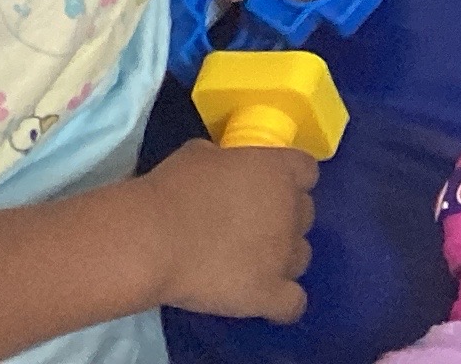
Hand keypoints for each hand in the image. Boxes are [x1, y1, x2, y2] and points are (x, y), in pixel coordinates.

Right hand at [145, 140, 318, 321]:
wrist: (154, 239)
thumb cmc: (173, 190)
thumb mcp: (201, 155)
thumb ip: (226, 161)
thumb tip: (224, 170)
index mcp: (280, 171)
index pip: (306, 171)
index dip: (288, 180)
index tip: (265, 188)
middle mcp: (291, 211)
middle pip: (305, 214)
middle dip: (283, 220)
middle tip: (249, 228)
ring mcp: (284, 255)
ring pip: (301, 257)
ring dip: (282, 258)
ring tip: (249, 266)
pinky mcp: (269, 293)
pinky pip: (293, 304)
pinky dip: (283, 303)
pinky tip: (264, 301)